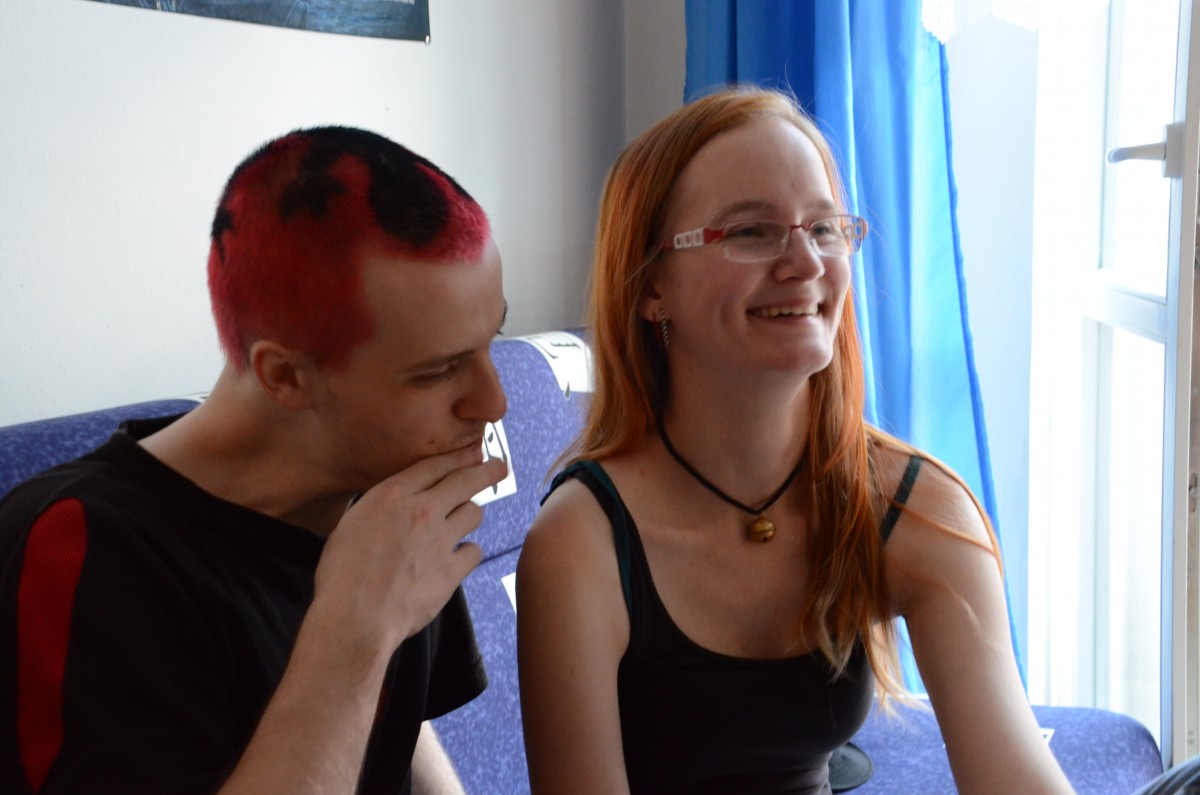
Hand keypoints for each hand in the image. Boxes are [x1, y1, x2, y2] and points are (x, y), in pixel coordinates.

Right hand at [311, 443, 506, 655]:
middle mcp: (421, 511)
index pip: (434, 465)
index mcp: (391, 496)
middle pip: (467, 480)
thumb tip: (394, 504)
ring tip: (462, 521)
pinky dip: (467, 553)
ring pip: (474, 513)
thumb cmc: (341, 576)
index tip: (474, 451)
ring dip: (469, 514)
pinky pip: (474, 551)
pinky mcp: (452, 571)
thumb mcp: (349, 526)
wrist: (355, 618)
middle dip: (488, 470)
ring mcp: (440, 541)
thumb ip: (379, 509)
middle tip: (498, 467)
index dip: (458, 455)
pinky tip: (458, 558)